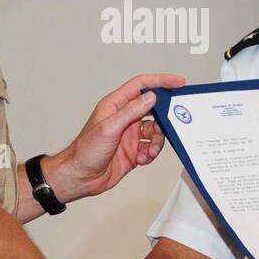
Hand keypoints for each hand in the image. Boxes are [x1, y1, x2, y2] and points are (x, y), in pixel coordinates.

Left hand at [47, 73, 185, 201]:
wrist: (80, 177)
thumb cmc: (85, 151)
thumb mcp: (109, 128)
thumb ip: (131, 111)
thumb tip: (150, 97)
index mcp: (115, 105)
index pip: (141, 85)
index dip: (160, 81)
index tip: (177, 82)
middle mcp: (124, 117)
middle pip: (153, 108)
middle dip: (165, 116)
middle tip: (174, 121)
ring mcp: (130, 134)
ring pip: (155, 131)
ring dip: (157, 141)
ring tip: (150, 151)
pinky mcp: (134, 150)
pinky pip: (151, 147)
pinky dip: (151, 153)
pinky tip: (142, 159)